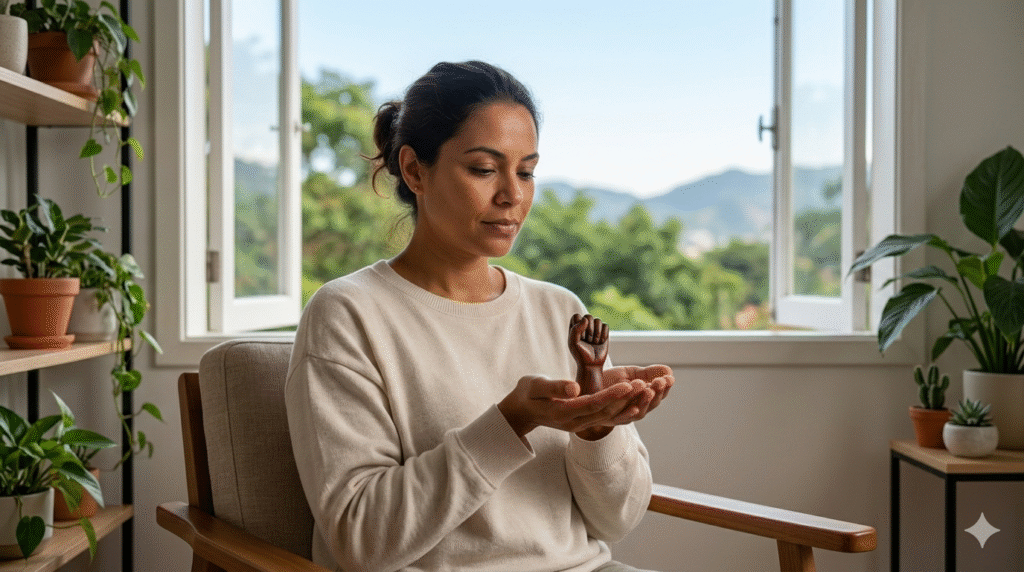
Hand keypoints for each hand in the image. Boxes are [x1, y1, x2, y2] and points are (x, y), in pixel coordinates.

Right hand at [497, 375, 646, 437]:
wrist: (520, 412)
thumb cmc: (527, 393)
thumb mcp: (535, 385)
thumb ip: (554, 386)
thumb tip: (575, 388)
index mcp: (562, 412)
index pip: (592, 403)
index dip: (612, 395)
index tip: (629, 384)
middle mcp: (574, 422)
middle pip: (605, 412)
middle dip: (626, 398)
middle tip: (646, 384)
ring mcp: (579, 425)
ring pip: (608, 416)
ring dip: (628, 404)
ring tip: (647, 390)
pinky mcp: (583, 423)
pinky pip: (605, 417)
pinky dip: (621, 409)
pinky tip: (636, 403)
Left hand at [568, 314, 608, 368]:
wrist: (591, 364)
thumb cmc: (580, 353)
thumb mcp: (573, 342)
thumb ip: (576, 329)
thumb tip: (585, 318)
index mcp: (575, 326)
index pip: (577, 316)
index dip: (579, 326)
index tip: (579, 337)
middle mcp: (584, 325)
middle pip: (588, 316)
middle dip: (589, 329)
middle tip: (587, 340)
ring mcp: (595, 328)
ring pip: (598, 320)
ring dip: (596, 333)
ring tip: (594, 342)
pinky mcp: (603, 332)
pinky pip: (606, 325)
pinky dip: (603, 334)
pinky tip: (600, 342)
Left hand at [602, 365, 672, 418]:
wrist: (583, 387)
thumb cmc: (607, 382)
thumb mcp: (629, 374)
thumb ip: (647, 373)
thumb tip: (668, 371)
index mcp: (642, 398)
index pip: (659, 394)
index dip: (665, 387)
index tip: (669, 377)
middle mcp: (635, 409)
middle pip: (651, 404)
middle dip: (657, 393)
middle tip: (660, 382)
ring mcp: (623, 416)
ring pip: (639, 413)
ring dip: (645, 402)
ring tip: (649, 389)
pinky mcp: (608, 419)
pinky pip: (619, 419)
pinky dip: (628, 414)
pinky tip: (634, 407)